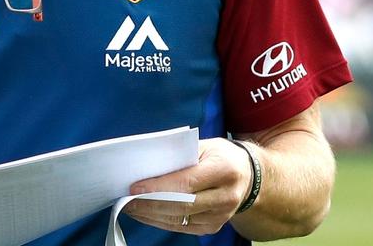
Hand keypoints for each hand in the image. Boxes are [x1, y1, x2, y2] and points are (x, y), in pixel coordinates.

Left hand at [123, 138, 251, 234]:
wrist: (248, 176)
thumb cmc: (219, 156)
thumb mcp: (204, 145)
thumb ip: (178, 153)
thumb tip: (145, 164)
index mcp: (224, 170)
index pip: (186, 182)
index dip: (158, 187)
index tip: (134, 188)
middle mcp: (226, 196)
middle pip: (181, 205)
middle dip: (149, 204)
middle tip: (124, 199)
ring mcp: (221, 215)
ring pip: (179, 220)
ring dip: (150, 215)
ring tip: (128, 206)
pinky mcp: (213, 227)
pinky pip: (182, 227)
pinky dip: (159, 221)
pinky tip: (144, 214)